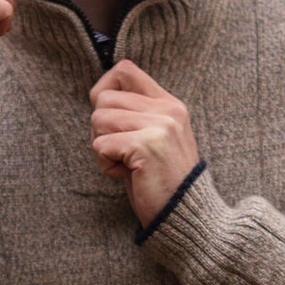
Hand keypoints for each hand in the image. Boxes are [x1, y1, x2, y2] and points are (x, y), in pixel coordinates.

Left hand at [88, 61, 201, 225]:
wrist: (186, 214)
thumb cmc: (161, 180)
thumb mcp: (153, 137)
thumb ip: (134, 114)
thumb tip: (98, 96)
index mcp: (169, 104)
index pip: (125, 69)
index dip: (104, 88)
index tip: (108, 117)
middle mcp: (167, 109)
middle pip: (104, 98)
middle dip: (101, 128)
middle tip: (119, 151)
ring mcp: (159, 125)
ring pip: (98, 119)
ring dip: (102, 147)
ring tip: (125, 163)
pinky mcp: (146, 145)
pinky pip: (101, 144)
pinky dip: (106, 165)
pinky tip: (127, 175)